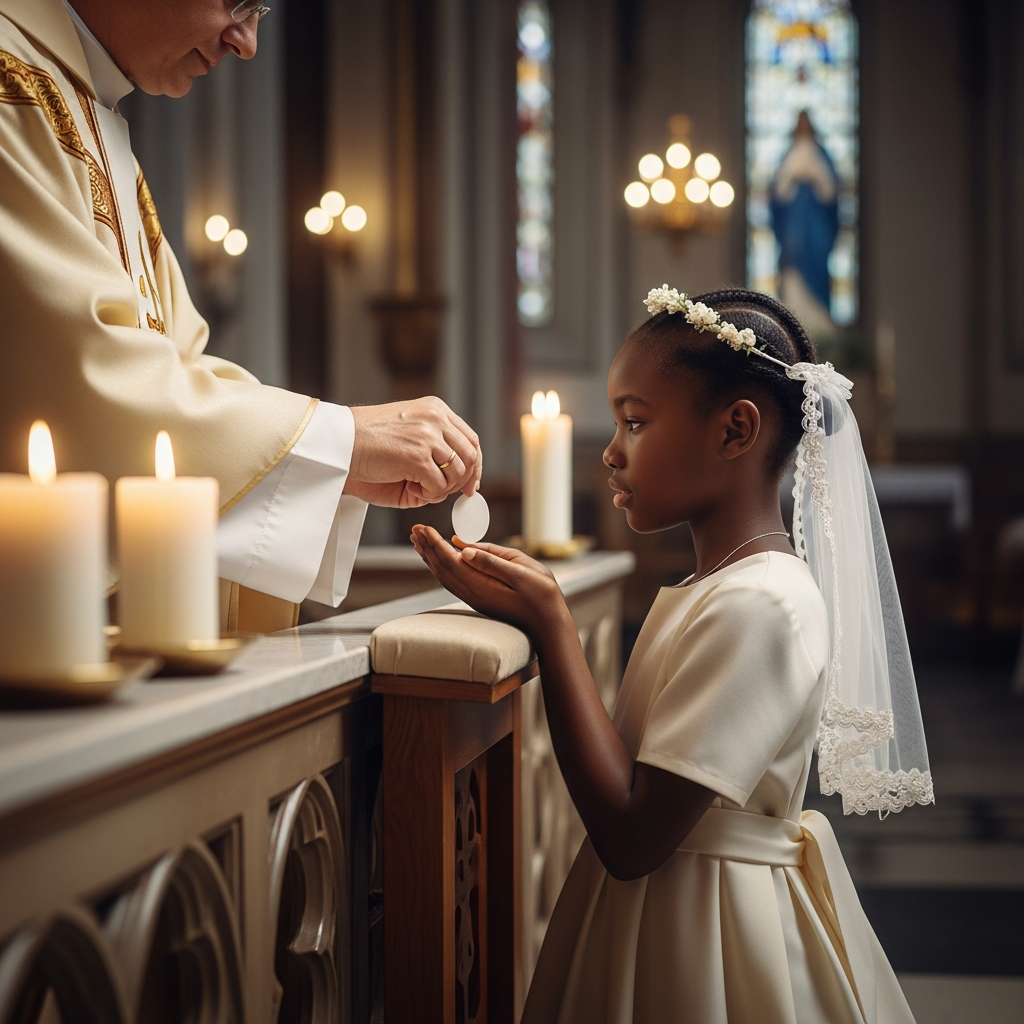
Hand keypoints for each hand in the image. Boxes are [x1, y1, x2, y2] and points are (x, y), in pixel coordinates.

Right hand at [345, 398, 481, 507]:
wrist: (339, 441)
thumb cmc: (367, 441)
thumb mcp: (408, 433)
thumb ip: (434, 447)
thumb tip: (459, 479)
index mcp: (435, 408)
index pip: (470, 438)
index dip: (474, 464)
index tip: (470, 484)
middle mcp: (435, 418)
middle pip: (470, 456)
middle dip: (463, 480)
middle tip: (447, 492)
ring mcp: (428, 437)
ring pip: (457, 473)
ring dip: (441, 488)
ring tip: (417, 485)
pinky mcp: (418, 456)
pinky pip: (439, 486)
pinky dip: (427, 494)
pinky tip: (408, 485)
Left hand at [410, 526, 565, 639]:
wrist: (549, 624)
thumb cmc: (542, 595)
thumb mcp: (521, 572)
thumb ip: (492, 560)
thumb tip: (462, 549)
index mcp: (481, 585)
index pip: (449, 561)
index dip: (434, 543)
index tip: (423, 527)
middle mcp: (473, 594)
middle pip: (442, 568)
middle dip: (427, 547)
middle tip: (415, 529)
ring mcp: (476, 599)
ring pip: (445, 576)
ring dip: (431, 558)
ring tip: (420, 542)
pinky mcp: (481, 599)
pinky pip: (454, 582)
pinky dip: (442, 568)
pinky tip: (441, 560)